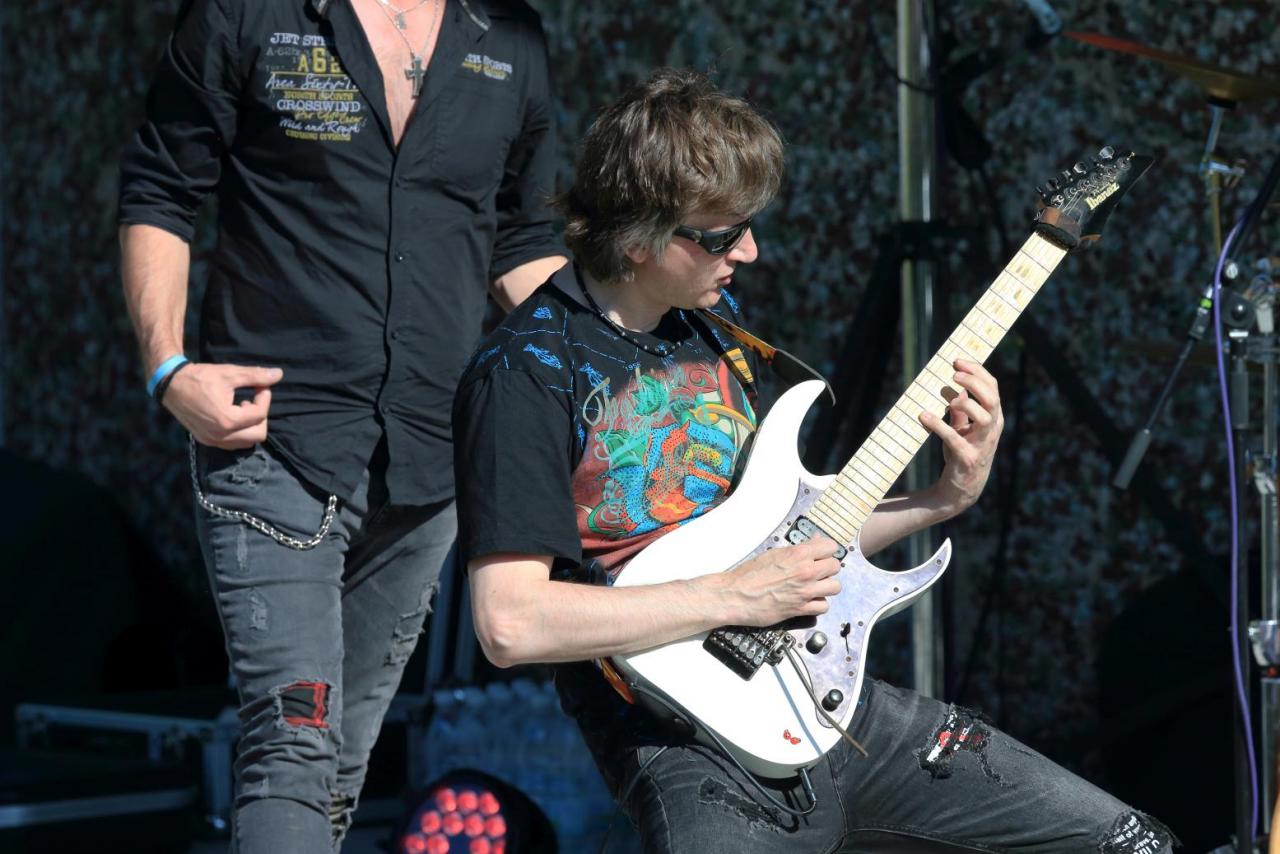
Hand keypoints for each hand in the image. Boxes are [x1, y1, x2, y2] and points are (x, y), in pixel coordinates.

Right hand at [163, 362, 282, 448]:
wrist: (171, 385)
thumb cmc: (200, 377)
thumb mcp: (230, 373)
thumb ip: (256, 375)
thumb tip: (279, 374)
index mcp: (227, 420)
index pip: (260, 414)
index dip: (265, 397)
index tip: (260, 385)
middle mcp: (220, 435)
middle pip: (259, 434)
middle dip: (261, 416)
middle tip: (253, 399)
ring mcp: (212, 440)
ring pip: (246, 442)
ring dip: (251, 426)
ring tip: (242, 407)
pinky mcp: (206, 440)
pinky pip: (232, 443)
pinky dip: (239, 432)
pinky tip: (232, 414)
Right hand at [716, 536, 842, 626]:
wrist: (735, 595)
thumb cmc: (749, 574)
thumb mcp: (774, 553)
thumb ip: (797, 550)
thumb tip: (814, 543)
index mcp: (798, 554)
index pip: (830, 546)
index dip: (826, 550)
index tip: (821, 554)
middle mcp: (806, 572)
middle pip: (835, 566)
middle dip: (827, 568)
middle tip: (817, 570)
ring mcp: (805, 592)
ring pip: (835, 587)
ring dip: (827, 586)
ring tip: (816, 586)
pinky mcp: (801, 609)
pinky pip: (824, 606)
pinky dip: (818, 604)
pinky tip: (809, 600)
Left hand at [920, 359, 1002, 515]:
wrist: (961, 489)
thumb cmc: (962, 452)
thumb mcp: (963, 427)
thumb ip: (962, 408)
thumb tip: (956, 387)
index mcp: (994, 418)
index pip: (993, 388)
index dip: (977, 372)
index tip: (957, 361)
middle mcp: (992, 429)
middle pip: (992, 399)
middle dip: (975, 383)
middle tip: (954, 374)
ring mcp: (982, 444)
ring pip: (984, 418)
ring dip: (966, 404)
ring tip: (947, 397)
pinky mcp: (967, 458)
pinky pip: (955, 439)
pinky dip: (939, 426)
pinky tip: (923, 417)